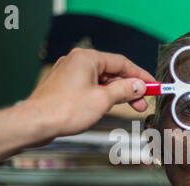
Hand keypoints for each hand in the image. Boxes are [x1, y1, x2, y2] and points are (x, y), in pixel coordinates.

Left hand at [23, 48, 155, 136]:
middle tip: (144, 101)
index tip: (152, 85)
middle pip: (112, 72)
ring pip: (102, 81)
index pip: (122, 63)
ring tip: (132, 106)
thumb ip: (124, 90)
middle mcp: (78, 62)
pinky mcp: (66, 87)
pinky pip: (91, 87)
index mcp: (87, 58)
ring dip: (118, 93)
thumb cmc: (64, 110)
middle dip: (130, 88)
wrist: (36, 123)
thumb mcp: (103, 99)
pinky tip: (112, 105)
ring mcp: (70, 74)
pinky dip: (104, 96)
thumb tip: (138, 85)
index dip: (140, 75)